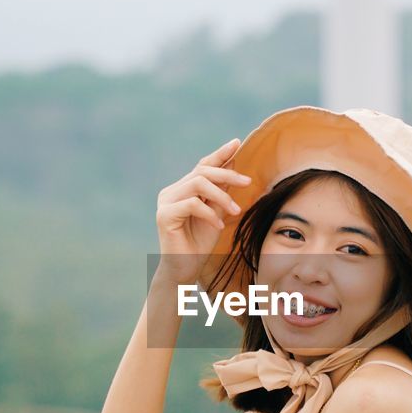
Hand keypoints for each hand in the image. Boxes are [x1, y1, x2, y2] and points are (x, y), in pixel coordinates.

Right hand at [156, 138, 250, 283]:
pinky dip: (210, 213)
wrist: (185, 269)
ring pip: (198, 184)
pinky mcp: (164, 215)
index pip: (203, 166)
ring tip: (235, 211)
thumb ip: (222, 191)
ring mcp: (165, 202)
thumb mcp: (217, 212)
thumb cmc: (200, 243)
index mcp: (183, 188)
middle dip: (228, 174)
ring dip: (221, 196)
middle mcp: (172, 191)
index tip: (237, 143)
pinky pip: (192, 204)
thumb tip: (233, 164)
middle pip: (202, 172)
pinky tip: (219, 225)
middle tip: (248, 182)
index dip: (220, 154)